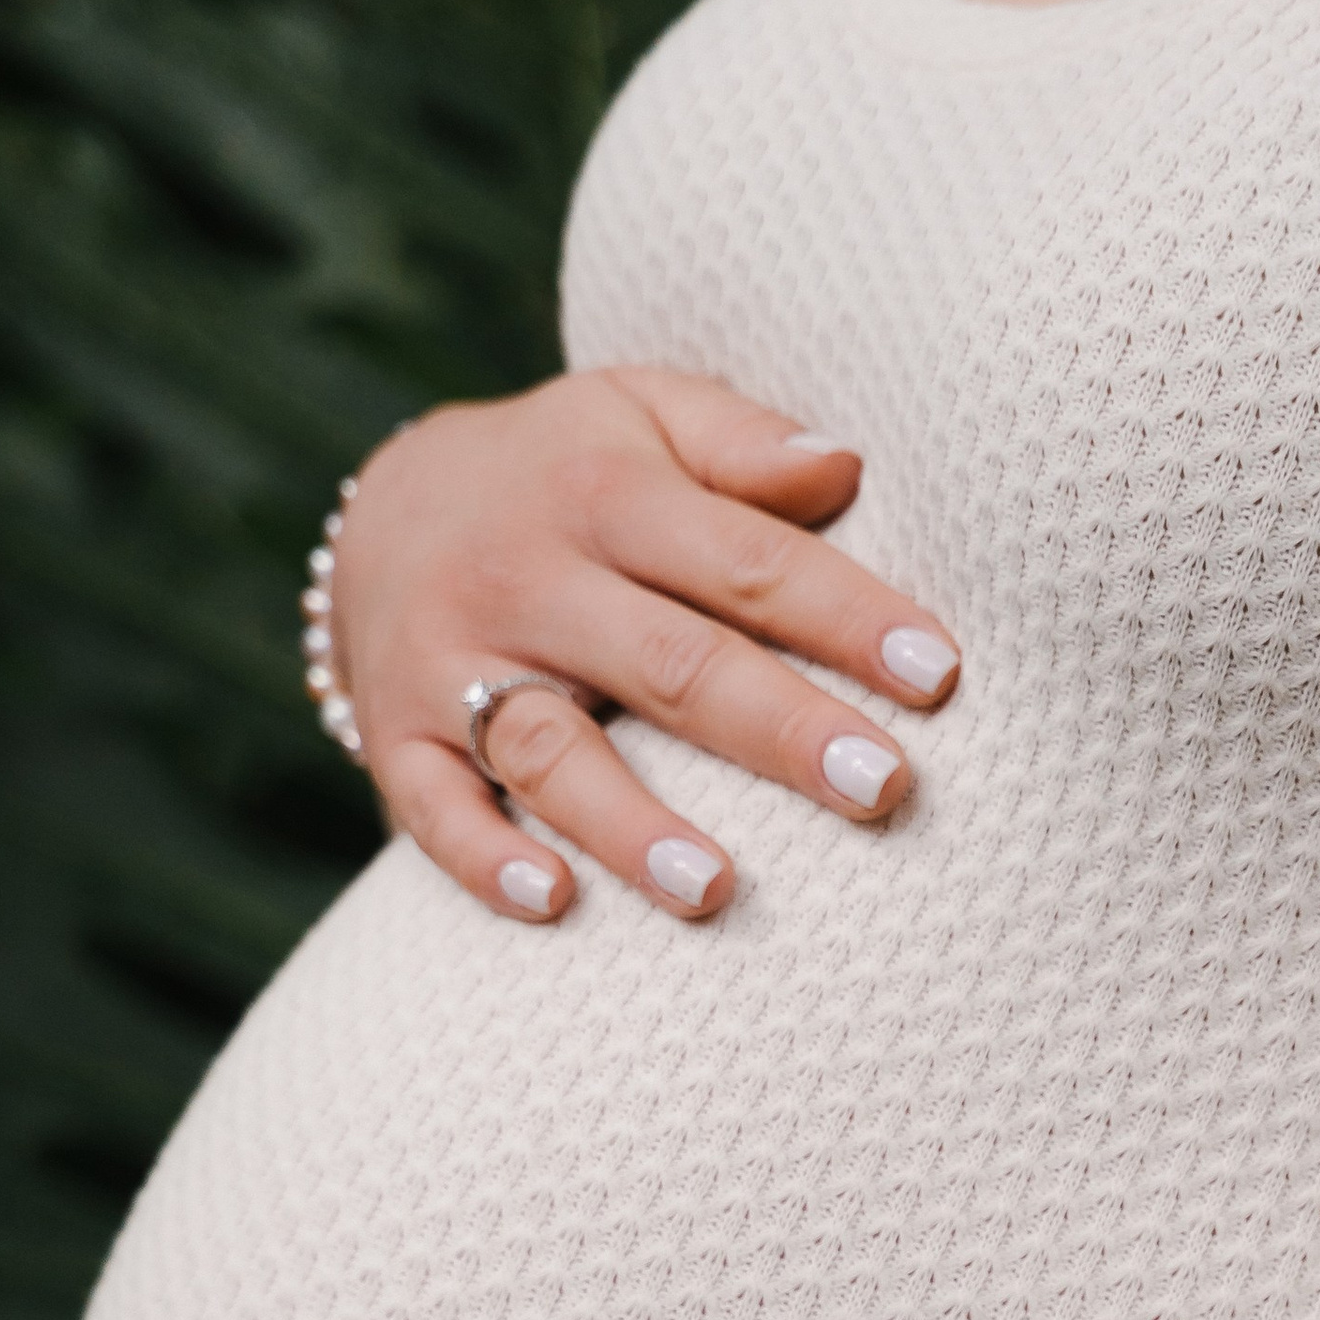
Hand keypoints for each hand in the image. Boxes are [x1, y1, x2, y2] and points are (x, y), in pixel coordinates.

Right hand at [330, 367, 961, 929]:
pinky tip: (554, 905)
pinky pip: (434, 810)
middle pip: (669, 662)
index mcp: (608, 494)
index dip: (845, 617)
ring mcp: (455, 665)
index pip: (746, 561)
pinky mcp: (399, 738)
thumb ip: (742, 442)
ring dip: (630, 824)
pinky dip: (485, 861)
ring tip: (716, 890)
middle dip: (778, 728)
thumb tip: (844, 466)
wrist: (382, 505)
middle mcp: (530, 579)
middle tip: (879, 787)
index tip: (938, 673)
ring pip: (550, 751)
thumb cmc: (566, 472)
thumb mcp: (642, 414)